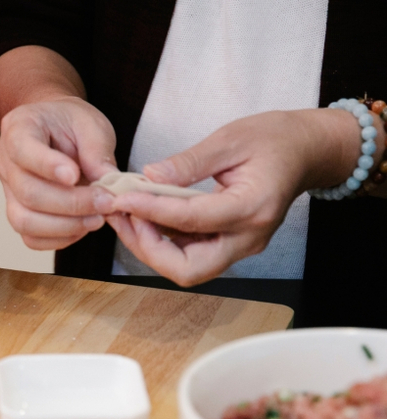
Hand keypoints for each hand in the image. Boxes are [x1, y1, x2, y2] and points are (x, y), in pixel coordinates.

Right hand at [0, 97, 118, 249]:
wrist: (55, 129)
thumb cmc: (69, 123)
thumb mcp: (90, 123)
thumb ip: (97, 150)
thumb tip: (110, 184)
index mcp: (19, 129)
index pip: (22, 150)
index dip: (47, 166)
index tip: (75, 175)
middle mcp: (6, 162)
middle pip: (28, 193)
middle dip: (71, 204)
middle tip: (105, 202)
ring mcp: (8, 191)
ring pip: (24, 221)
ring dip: (65, 226)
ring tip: (97, 218)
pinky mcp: (18, 212)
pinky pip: (30, 238)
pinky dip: (59, 239)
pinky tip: (82, 226)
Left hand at [106, 109, 369, 285]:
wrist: (306, 151)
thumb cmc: (274, 139)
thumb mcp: (230, 139)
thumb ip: (189, 162)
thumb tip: (149, 176)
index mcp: (253, 208)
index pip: (193, 221)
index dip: (152, 211)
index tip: (122, 198)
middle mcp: (248, 238)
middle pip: (189, 269)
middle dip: (148, 248)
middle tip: (122, 216)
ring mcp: (240, 245)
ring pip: (186, 267)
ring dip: (149, 246)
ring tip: (124, 213)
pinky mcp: (230, 243)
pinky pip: (190, 254)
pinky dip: (162, 240)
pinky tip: (142, 215)